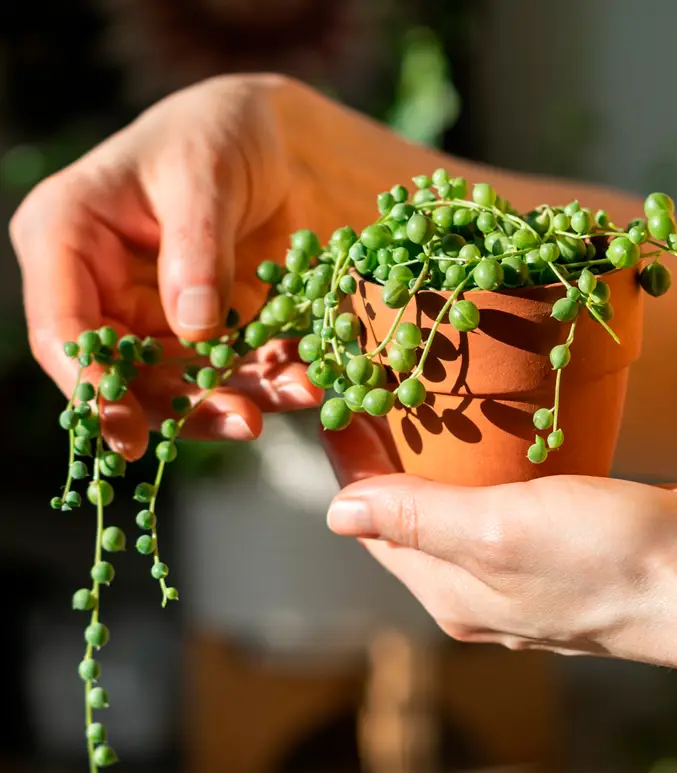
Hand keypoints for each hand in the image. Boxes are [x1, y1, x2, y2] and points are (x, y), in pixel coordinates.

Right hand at [10, 74, 322, 459]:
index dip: (92, 387)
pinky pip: (230, 368)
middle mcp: (102, 287)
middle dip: (185, 405)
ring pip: (184, 381)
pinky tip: (306, 379)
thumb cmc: (219, 132)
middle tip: (245, 421)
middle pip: (127, 372)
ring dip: (238, 397)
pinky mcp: (204, 329)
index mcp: (67, 238)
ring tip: (297, 394)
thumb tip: (194, 328)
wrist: (272, 141)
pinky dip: (268, 379)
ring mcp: (155, 314)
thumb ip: (196, 248)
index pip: (63, 330)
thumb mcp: (204, 174)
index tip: (132, 430)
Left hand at [320, 417, 676, 668]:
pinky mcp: (577, 539)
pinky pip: (519, 495)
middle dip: (395, 456)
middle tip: (385, 381)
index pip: (379, 525)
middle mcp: (487, 587)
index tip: (341, 398)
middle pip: (418, 515)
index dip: (354, 465)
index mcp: (455, 593)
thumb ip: (418, 520)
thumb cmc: (612, 556)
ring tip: (434, 390)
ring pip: (470, 502)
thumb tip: (336, 516)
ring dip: (448, 455)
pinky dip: (500, 459)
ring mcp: (534, 565)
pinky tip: (505, 420)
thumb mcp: (501, 530)